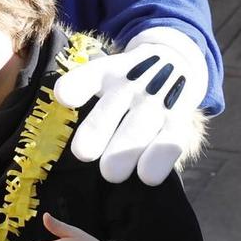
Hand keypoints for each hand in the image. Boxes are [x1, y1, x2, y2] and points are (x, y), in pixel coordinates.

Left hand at [52, 30, 208, 184]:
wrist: (177, 63)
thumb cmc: (129, 81)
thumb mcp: (106, 75)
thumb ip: (81, 86)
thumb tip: (62, 97)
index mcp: (110, 72)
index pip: (90, 75)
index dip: (76, 85)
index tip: (63, 97)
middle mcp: (133, 85)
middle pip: (113, 106)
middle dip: (98, 129)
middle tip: (83, 153)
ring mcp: (156, 103)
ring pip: (140, 127)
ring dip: (126, 150)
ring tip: (111, 174)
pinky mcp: (179, 122)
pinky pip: (172, 141)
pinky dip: (160, 159)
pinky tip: (148, 177)